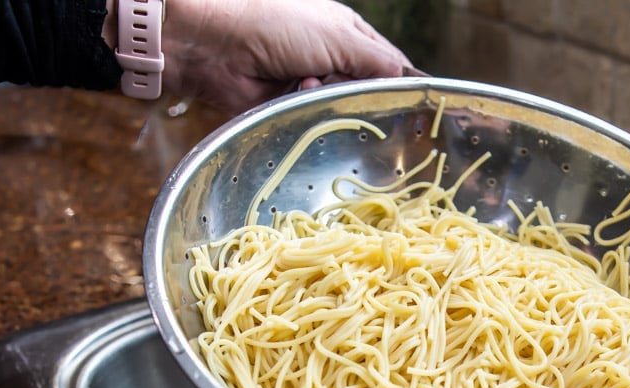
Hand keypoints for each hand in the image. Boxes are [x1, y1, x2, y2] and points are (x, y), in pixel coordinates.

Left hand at [153, 0, 412, 113]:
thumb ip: (379, 63)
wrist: (216, 44)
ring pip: (341, 110)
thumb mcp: (341, 35)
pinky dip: (307, 110)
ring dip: (331, 102)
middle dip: (362, 98)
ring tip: (312, 85)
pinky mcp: (288, 108)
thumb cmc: (280, 24)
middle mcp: (332, 59)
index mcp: (350, 34)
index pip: (389, 66)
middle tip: (355, 97)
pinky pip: (313, 120)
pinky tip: (296, 95)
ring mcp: (310, 85)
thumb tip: (411, 84)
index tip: (413, 110)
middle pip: (366, 93)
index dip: (401, 87)